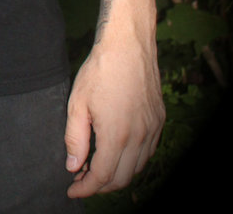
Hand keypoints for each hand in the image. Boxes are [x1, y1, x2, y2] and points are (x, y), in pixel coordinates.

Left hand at [64, 32, 164, 197]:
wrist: (128, 43)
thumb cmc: (100, 69)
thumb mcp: (77, 102)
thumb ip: (75, 138)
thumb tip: (74, 166)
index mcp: (116, 135)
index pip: (103, 177)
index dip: (86, 189)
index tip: (72, 190)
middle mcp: (139, 136)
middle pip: (121, 178)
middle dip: (100, 186)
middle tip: (82, 179)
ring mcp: (152, 129)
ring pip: (137, 167)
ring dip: (117, 174)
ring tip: (97, 166)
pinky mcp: (159, 120)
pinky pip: (148, 151)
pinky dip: (133, 160)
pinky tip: (118, 151)